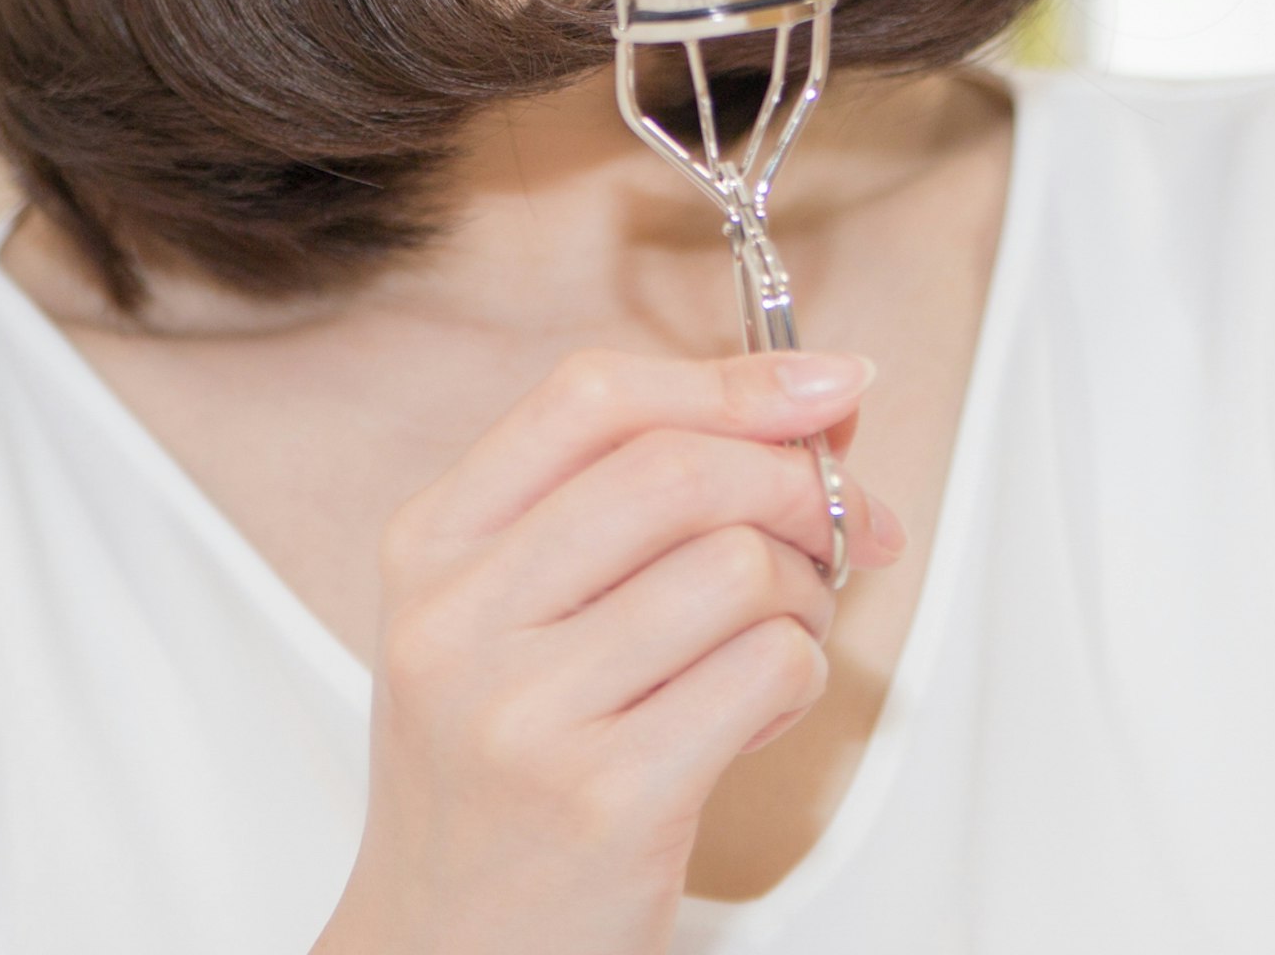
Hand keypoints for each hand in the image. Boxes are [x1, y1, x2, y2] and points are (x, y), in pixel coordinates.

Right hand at [309, 349, 908, 954]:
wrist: (450, 951)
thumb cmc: (506, 775)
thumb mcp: (522, 617)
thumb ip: (644, 502)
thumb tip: (817, 406)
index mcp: (432, 546)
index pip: (592, 397)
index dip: (733, 378)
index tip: (831, 385)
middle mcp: (459, 620)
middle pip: (678, 469)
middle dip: (799, 486)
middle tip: (842, 532)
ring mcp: (524, 712)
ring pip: (737, 568)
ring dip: (803, 598)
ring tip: (778, 642)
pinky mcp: (607, 797)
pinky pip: (766, 670)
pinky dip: (798, 679)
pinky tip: (756, 715)